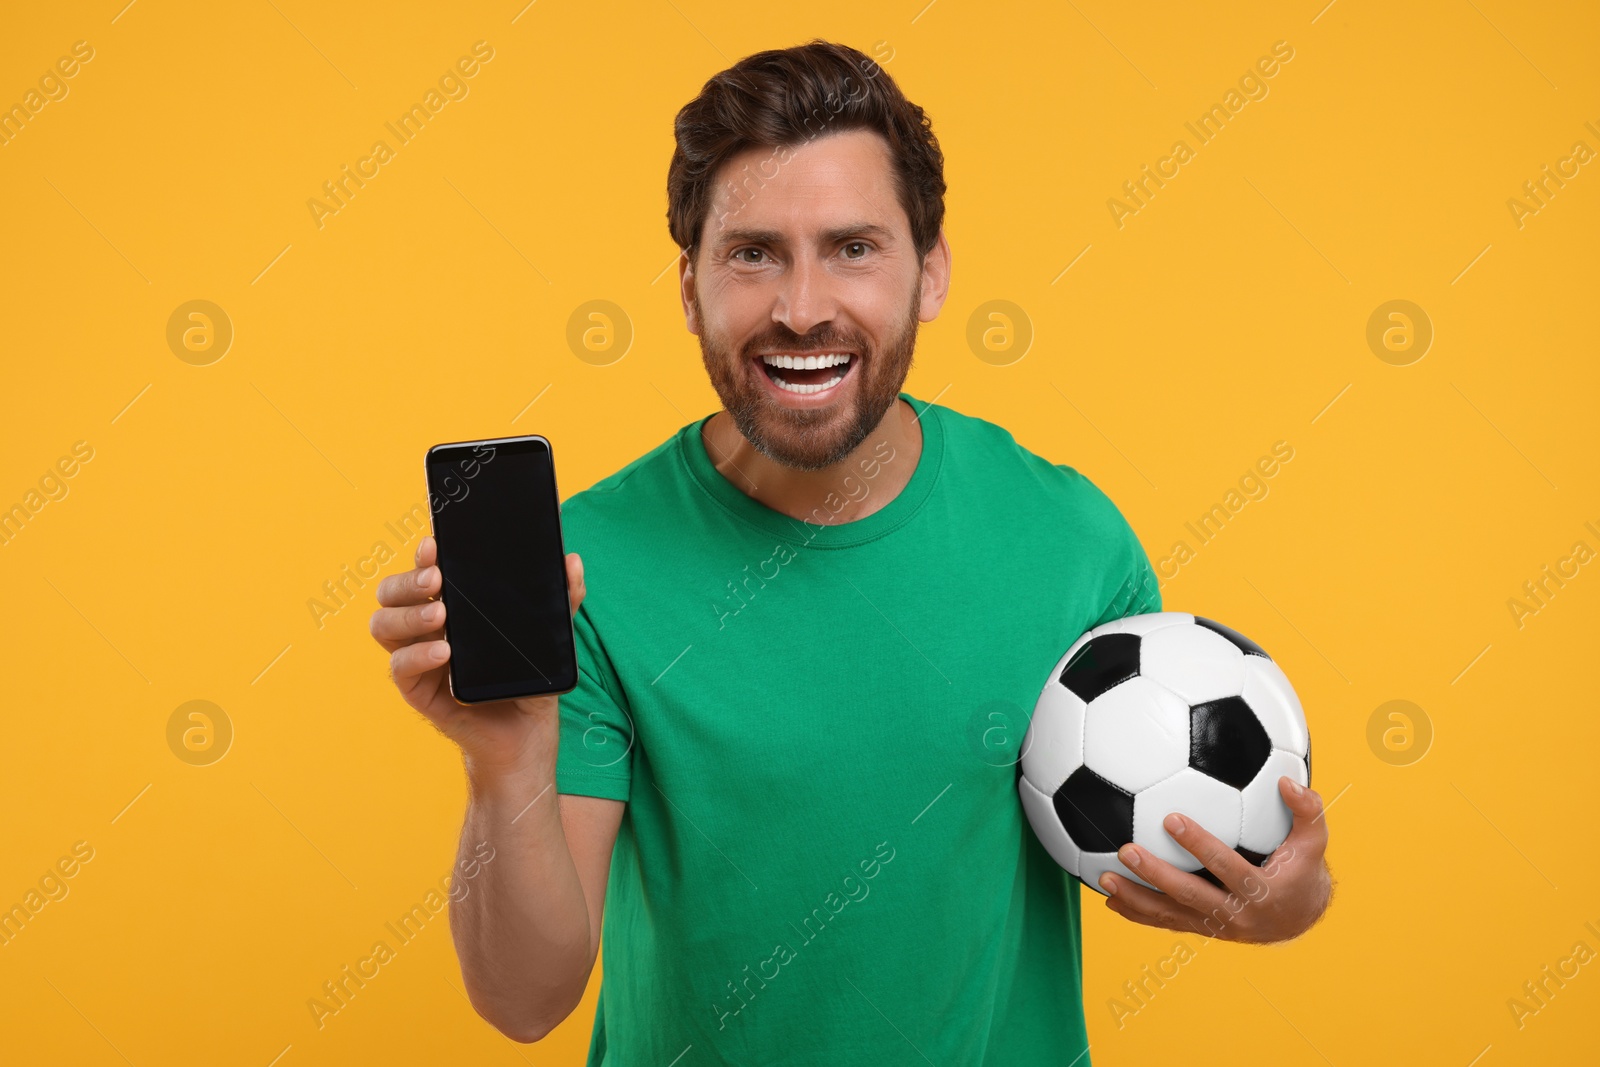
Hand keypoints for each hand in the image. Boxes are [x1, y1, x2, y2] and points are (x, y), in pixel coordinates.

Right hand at [369, 535, 586, 776]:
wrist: (527, 733)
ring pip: (384, 625)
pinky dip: (417, 656)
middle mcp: (426, 626)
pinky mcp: (419, 690)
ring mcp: (418, 657)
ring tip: (441, 614)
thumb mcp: (550, 637)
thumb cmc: (530, 679)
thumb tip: (572, 562)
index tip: (435, 544)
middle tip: (436, 578)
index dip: (422, 555)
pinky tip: (444, 652)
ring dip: (408, 615)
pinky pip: (399, 668)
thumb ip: (562, 601)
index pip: (422, 570)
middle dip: (408, 580)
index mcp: (451, 604)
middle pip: (391, 592)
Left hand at [1098, 776, 1333, 943]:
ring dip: (1136, 898)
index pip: (1225, 866)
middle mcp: (1236, 913)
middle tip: (1126, 851)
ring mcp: (1216, 926)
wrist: (1299, 917)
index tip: (1170, 819)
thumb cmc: (1302, 868)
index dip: (1198, 844)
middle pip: (1190, 894)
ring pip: (1171, 914)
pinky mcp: (1203, 929)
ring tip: (1105, 879)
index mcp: (1262, 890)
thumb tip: (1287, 782)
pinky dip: (1138, 913)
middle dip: (1156, 875)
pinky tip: (1110, 899)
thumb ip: (1307, 810)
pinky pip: (1167, 922)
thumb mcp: (1314, 841)